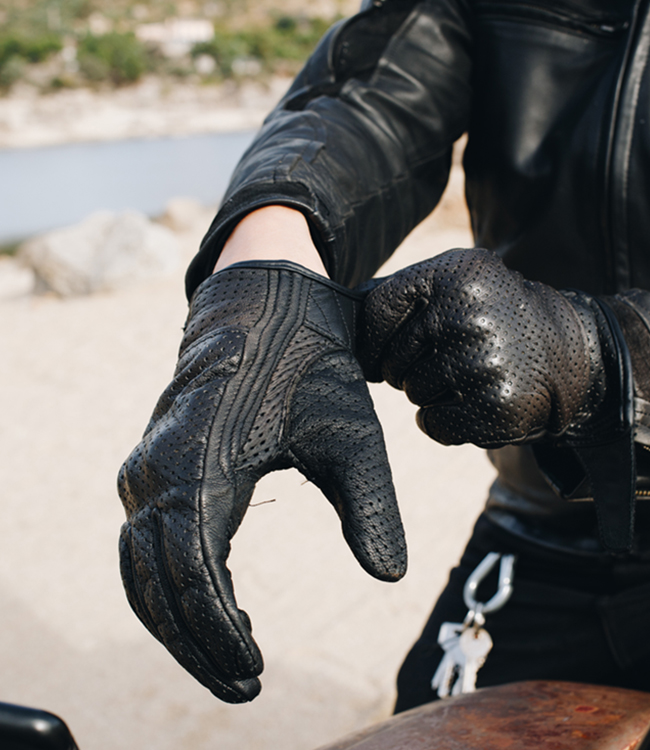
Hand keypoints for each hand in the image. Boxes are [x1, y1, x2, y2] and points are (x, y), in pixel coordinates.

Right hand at [118, 261, 405, 702]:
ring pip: (141, 570)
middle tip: (242, 685)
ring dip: (177, 622)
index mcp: (200, 465)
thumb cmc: (309, 363)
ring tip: (230, 658)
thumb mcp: (349, 432)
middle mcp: (157, 471)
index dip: (218, 635)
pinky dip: (172, 586)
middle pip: (156, 585)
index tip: (254, 675)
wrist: (265, 303)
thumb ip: (369, 504)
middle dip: (194, 644)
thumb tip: (389, 575)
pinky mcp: (154, 465)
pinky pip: (147, 543)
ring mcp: (147, 468)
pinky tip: (218, 606)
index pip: (193, 576)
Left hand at [356, 248, 608, 447]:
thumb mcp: (457, 283)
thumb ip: (401, 294)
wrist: (568, 353)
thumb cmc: (494, 318)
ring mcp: (480, 363)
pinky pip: (432, 425)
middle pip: (392, 360)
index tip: (387, 348)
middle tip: (451, 358)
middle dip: (411, 367)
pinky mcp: (493, 406)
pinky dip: (445, 422)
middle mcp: (465, 315)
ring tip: (471, 375)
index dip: (375, 339)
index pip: (377, 313)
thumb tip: (340, 308)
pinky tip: (473, 403)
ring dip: (432, 393)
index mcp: (451, 275)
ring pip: (412, 393)